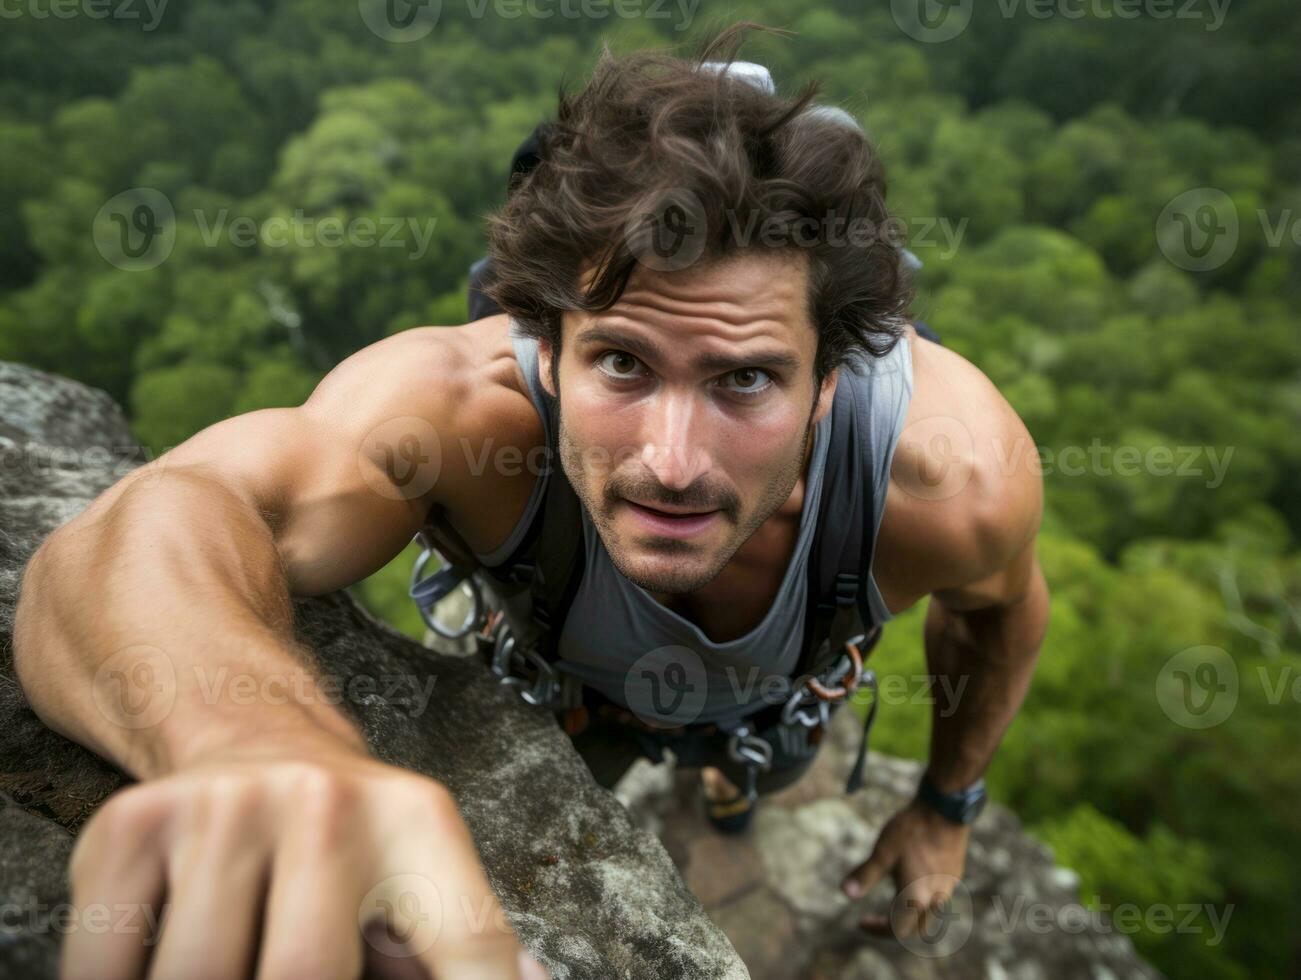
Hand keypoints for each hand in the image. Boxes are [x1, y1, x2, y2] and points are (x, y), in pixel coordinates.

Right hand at [61, 737, 550, 979]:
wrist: (245, 731)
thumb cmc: (343, 835)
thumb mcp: (419, 875)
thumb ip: (460, 941)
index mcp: (419, 826)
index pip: (466, 945)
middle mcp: (329, 803)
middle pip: (311, 975)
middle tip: (282, 968)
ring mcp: (228, 806)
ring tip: (238, 953)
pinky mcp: (135, 820)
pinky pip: (108, 966)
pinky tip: (163, 951)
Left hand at [840, 798, 970, 938]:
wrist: (945, 810)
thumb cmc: (911, 831)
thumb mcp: (882, 853)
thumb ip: (865, 875)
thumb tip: (844, 893)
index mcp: (916, 899)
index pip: (896, 931)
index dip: (877, 930)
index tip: (861, 922)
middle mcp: (935, 900)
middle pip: (915, 931)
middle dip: (894, 929)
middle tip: (875, 919)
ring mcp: (947, 888)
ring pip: (929, 917)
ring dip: (910, 918)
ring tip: (894, 904)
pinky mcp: (954, 876)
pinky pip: (938, 901)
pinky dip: (922, 903)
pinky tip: (912, 883)